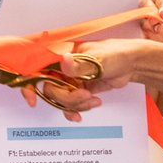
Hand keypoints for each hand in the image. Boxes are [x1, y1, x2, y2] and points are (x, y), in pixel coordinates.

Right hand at [32, 40, 149, 115]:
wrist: (132, 64)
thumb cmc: (116, 53)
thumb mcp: (98, 59)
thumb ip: (79, 64)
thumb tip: (63, 62)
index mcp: (61, 54)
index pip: (36, 67)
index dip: (29, 83)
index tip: (32, 98)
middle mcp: (62, 67)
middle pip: (49, 89)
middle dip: (65, 98)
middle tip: (84, 95)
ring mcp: (69, 79)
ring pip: (60, 99)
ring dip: (75, 104)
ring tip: (92, 99)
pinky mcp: (78, 89)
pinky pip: (70, 103)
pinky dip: (78, 108)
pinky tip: (91, 105)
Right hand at [140, 0, 162, 45]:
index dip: (162, 5)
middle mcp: (147, 0)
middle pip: (144, 7)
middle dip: (151, 16)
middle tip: (159, 25)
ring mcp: (140, 14)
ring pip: (139, 20)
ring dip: (148, 27)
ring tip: (159, 31)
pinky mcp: (139, 27)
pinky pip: (137, 31)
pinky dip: (143, 35)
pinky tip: (150, 39)